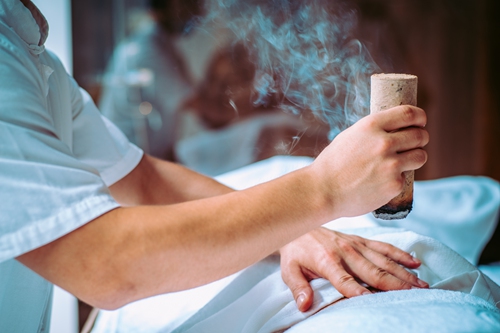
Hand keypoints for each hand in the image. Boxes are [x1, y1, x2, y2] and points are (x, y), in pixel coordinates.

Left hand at [279, 228, 427, 311]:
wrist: (298, 222)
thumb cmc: (295, 251)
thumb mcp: (289, 270)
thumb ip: (298, 288)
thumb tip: (304, 305)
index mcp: (328, 262)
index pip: (346, 282)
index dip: (360, 293)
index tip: (375, 303)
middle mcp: (345, 253)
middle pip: (373, 272)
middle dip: (395, 285)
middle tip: (416, 296)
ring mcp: (355, 245)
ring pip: (383, 261)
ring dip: (403, 273)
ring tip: (422, 285)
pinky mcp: (360, 240)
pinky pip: (383, 246)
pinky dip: (400, 254)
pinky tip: (415, 263)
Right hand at [311, 105, 428, 218]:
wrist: (322, 191)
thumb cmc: (333, 164)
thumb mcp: (350, 137)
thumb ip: (372, 132)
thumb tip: (393, 128)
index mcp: (371, 126)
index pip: (408, 114)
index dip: (420, 117)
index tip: (421, 121)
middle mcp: (383, 143)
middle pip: (420, 135)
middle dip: (421, 138)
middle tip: (415, 143)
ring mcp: (390, 165)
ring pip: (420, 156)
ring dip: (416, 157)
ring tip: (404, 162)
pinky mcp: (394, 185)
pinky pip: (406, 178)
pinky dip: (397, 179)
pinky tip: (382, 182)